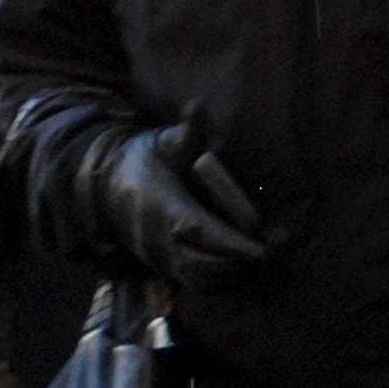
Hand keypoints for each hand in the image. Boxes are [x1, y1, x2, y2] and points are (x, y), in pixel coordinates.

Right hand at [80, 111, 268, 285]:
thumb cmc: (146, 160)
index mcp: (160, 206)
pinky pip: (199, 282)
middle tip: (282, 241)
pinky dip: (226, 277)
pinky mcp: (165, 268)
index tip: (262, 248)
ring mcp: (160, 258)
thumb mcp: (163, 141)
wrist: (106, 190)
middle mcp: (157, 239)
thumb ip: (186, 130)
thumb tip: (198, 105)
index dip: (229, 243)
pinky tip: (251, 261)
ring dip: (239, 270)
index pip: (196, 230)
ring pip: (203, 278)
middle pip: (204, 262)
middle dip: (244, 258)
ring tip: (273, 250)